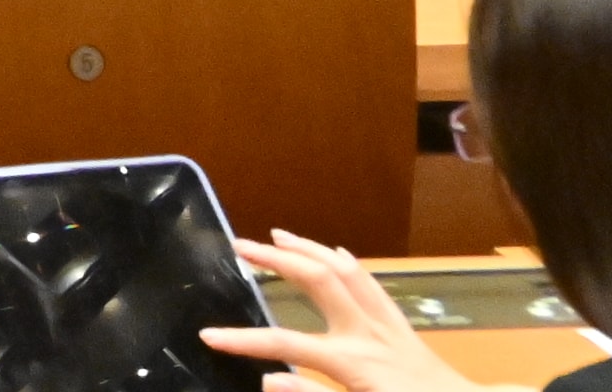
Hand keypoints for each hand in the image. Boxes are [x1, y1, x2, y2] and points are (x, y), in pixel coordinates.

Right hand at [205, 234, 483, 391]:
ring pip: (345, 271)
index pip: (286, 343)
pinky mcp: (402, 328)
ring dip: (309, 248)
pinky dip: (346, 263)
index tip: (208, 334)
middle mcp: (368, 334)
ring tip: (278, 234)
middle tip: (240, 244)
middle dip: (277, 258)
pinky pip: (372, 283)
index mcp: (353, 363)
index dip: (243, 340)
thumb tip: (268, 380)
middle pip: (318, 280)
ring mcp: (387, 326)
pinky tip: (334, 254)